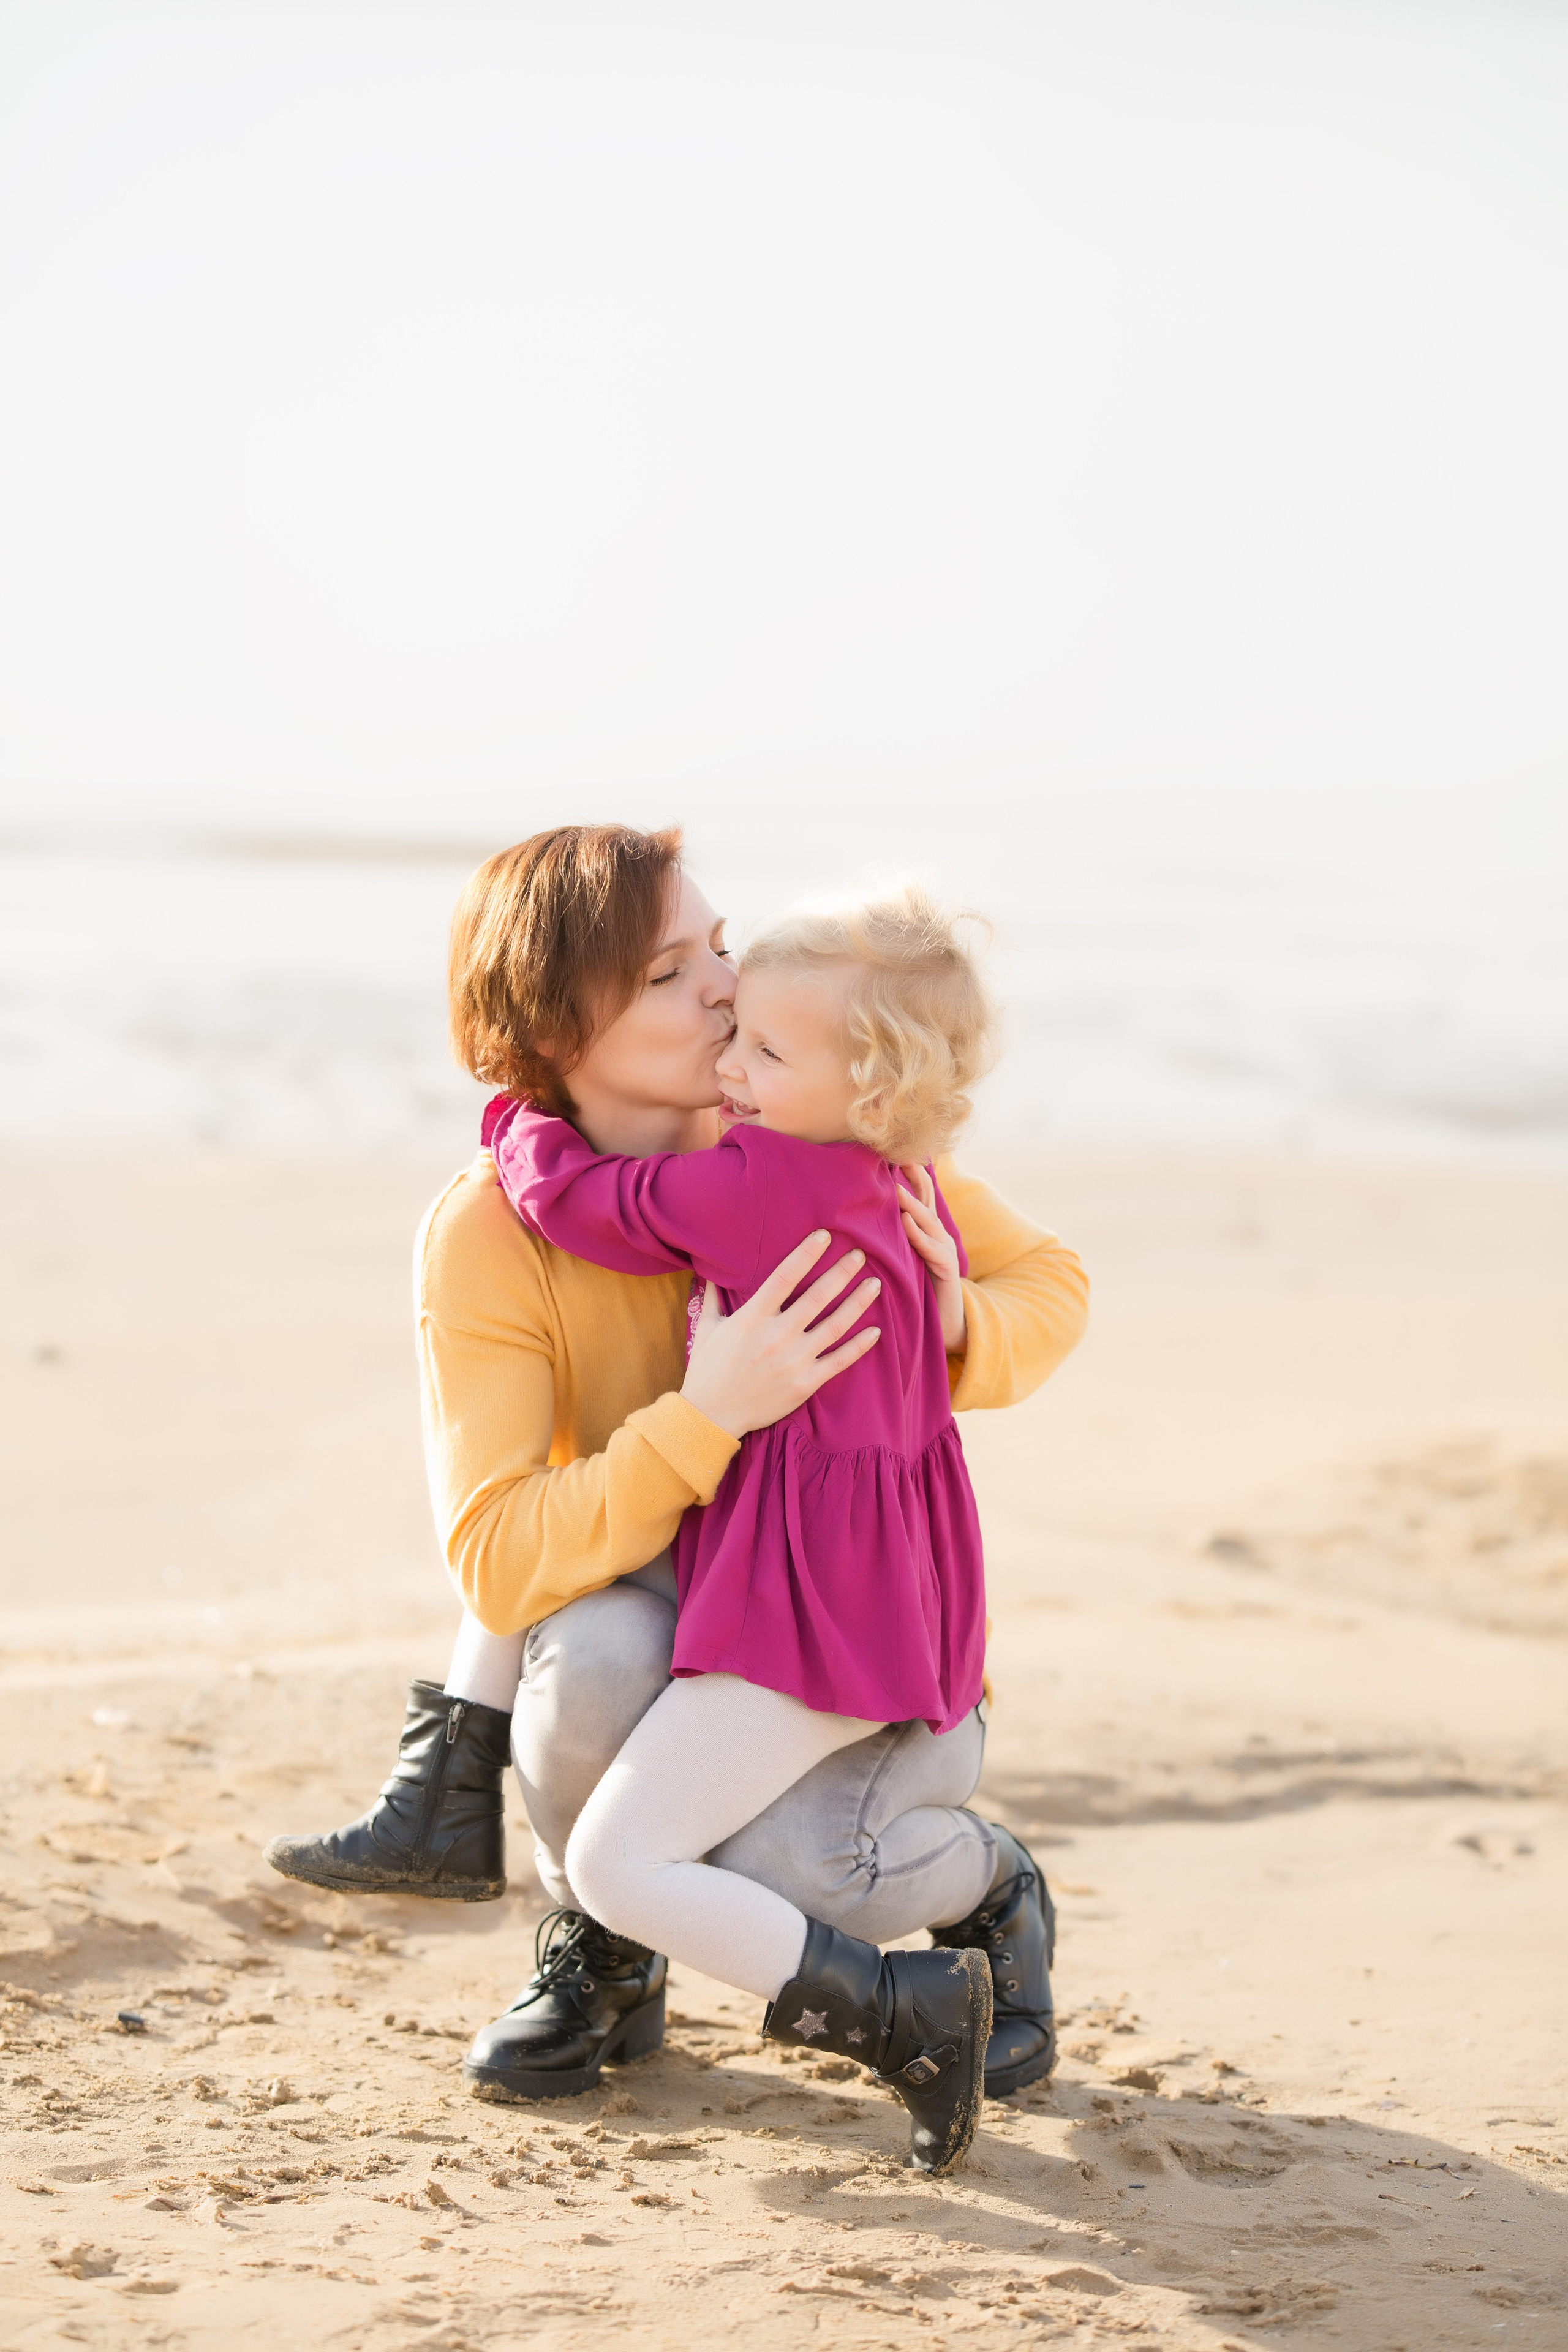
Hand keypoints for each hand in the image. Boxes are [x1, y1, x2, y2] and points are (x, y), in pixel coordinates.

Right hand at [680, 1230, 881, 1440]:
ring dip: (857, 1302)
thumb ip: (714, 1296)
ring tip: (874, 1284)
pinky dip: (860, 1345)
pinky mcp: (805, 1384)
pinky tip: (876, 1330)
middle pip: (817, 1297)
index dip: (806, 1254)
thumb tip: (712, 1267)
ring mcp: (794, 1361)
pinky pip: (839, 1361)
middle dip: (842, 1272)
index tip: (825, 1235)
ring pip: (835, 1326)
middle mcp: (776, 1337)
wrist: (711, 1416)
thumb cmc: (707, 1369)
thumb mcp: (706, 1327)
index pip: (784, 1277)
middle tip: (860, 1254)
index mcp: (751, 1319)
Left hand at [897, 1163, 967, 1354]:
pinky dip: (918, 1235)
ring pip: (927, 1221)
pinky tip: (906, 1223)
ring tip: (893, 1188)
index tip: (893, 1151)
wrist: (946, 1323)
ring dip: (911, 1203)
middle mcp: (938, 1235)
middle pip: (927, 1199)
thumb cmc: (918, 1291)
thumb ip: (891, 1238)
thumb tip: (860, 1218)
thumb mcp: (903, 1258)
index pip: (920, 1194)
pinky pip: (931, 1249)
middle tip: (899, 1154)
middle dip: (915, 1176)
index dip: (910, 1172)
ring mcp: (944, 1250)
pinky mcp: (946, 1270)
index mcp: (926, 1230)